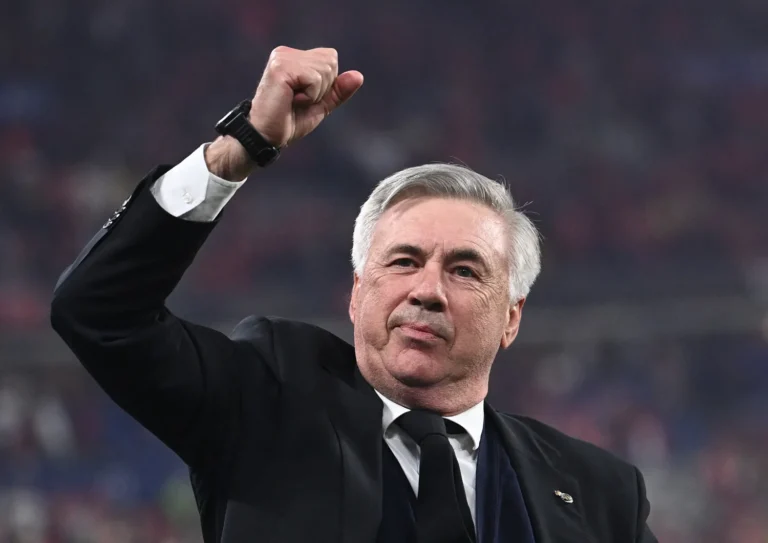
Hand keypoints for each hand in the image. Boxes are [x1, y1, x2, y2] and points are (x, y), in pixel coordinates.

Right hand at [206, 46, 363, 179]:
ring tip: (293, 101)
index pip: (331, 58)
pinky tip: (290, 100)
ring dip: (315, 93)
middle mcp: (286, 52)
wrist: (266, 137)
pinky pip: (314, 78)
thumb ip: (337, 90)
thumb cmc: (288, 122)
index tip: (304, 97)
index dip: (326, 84)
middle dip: (322, 88)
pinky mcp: (281, 68)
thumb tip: (359, 76)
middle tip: (298, 101)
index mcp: (293, 56)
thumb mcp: (319, 105)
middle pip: (331, 61)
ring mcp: (282, 58)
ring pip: (325, 69)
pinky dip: (309, 96)